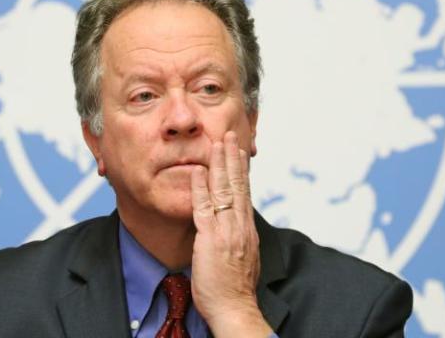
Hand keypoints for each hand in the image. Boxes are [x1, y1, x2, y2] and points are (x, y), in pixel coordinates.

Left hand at [190, 131, 271, 337]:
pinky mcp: (211, 239)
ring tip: (217, 142)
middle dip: (233, 158)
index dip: (241, 171)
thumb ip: (240, 241)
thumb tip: (238, 232)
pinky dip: (200, 187)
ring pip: (224, 190)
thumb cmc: (235, 291)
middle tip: (230, 135)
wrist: (235, 309)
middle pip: (238, 185)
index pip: (245, 193)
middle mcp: (240, 226)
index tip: (239, 152)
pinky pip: (204, 208)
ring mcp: (226, 231)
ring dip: (220, 164)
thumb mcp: (243, 259)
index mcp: (246, 230)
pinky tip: (197, 170)